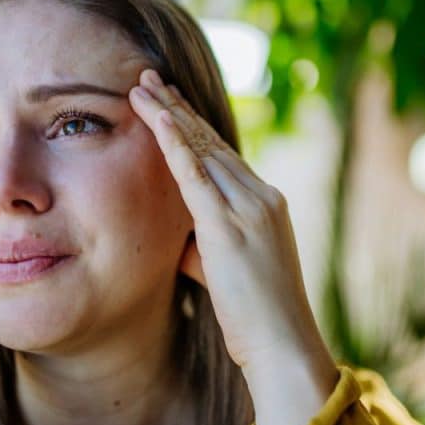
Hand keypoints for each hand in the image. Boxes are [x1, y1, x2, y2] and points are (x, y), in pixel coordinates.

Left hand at [129, 70, 337, 424]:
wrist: (284, 345)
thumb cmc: (257, 318)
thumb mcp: (228, 272)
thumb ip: (204, 247)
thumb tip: (178, 240)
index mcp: (265, 205)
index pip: (222, 155)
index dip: (192, 126)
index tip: (169, 103)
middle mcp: (261, 197)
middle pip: (211, 142)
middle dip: (176, 108)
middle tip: (148, 79)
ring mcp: (249, 209)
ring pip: (202, 150)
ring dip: (168, 116)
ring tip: (140, 88)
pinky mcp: (230, 227)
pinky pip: (196, 176)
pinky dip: (174, 144)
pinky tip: (156, 119)